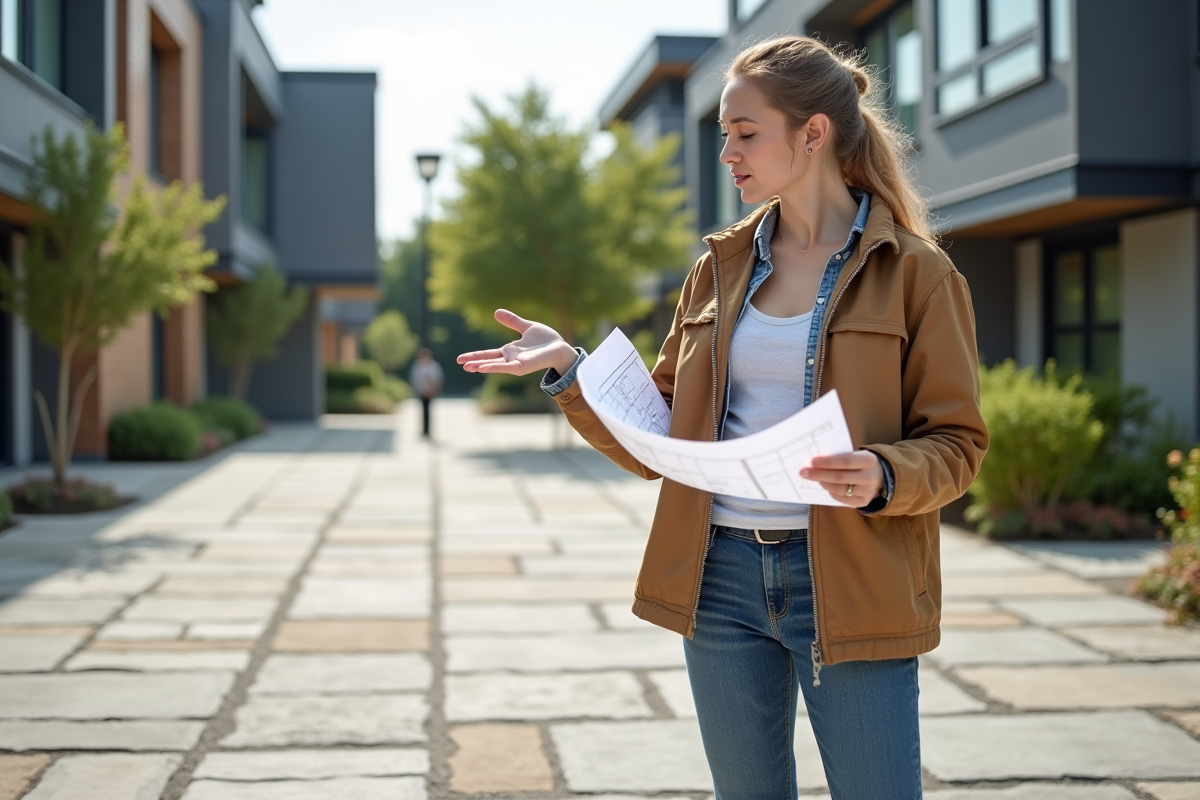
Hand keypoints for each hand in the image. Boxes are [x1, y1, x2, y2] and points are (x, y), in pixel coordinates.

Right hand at [457, 309, 577, 375]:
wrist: (561, 348)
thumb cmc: (546, 340)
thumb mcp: (526, 327)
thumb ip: (512, 321)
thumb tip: (496, 312)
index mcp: (510, 351)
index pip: (489, 354)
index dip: (476, 355)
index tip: (462, 359)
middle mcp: (511, 359)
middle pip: (489, 361)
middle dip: (474, 362)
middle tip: (460, 364)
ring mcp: (516, 364)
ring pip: (495, 366)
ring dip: (482, 366)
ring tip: (468, 367)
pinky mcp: (522, 367)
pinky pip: (506, 368)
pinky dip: (495, 368)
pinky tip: (484, 368)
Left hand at [800, 451, 883, 507]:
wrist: (881, 476)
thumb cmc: (861, 463)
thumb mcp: (857, 455)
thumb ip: (840, 457)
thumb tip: (815, 461)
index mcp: (868, 460)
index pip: (844, 461)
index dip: (826, 462)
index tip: (810, 462)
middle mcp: (869, 477)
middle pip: (839, 477)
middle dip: (818, 474)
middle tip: (803, 472)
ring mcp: (867, 491)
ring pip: (839, 489)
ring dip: (823, 483)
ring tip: (814, 478)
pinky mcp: (863, 502)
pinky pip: (842, 499)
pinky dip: (831, 492)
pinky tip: (826, 486)